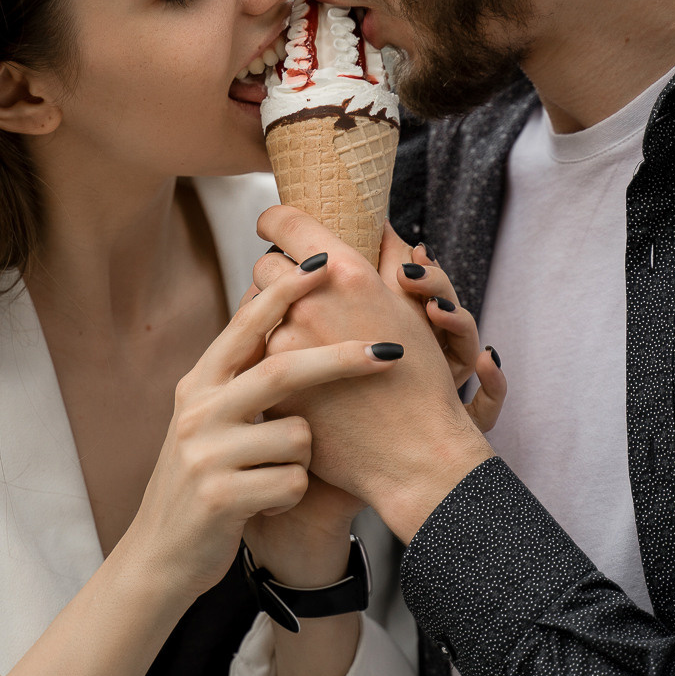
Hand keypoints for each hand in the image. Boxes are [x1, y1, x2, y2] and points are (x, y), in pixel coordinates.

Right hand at [225, 277, 362, 586]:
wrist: (161, 554)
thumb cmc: (204, 480)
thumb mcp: (209, 420)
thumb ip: (239, 376)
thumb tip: (270, 309)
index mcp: (199, 384)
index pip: (246, 324)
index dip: (286, 291)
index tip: (324, 261)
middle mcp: (198, 411)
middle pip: (284, 370)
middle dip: (343, 358)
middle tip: (390, 350)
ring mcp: (206, 454)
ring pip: (298, 436)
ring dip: (303, 459)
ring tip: (272, 476)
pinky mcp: (221, 496)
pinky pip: (292, 481)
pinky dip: (291, 494)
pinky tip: (265, 504)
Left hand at [252, 208, 493, 544]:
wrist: (413, 455)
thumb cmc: (422, 380)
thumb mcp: (412, 308)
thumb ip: (389, 258)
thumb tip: (378, 223)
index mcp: (346, 274)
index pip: (286, 222)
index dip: (275, 221)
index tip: (272, 226)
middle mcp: (310, 302)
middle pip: (264, 267)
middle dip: (276, 275)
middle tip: (292, 289)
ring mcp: (284, 344)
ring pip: (253, 314)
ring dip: (270, 319)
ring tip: (297, 334)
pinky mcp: (270, 384)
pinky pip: (253, 355)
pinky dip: (268, 356)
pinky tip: (290, 371)